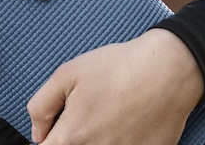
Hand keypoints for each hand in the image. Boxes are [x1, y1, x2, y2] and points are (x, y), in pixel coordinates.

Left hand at [27, 29, 203, 144]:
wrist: (167, 69)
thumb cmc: (119, 67)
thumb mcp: (66, 73)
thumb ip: (41, 107)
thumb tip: (37, 133)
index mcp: (72, 136)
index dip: (49, 140)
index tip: (55, 132)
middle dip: (72, 140)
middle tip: (84, 121)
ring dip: (95, 142)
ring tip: (106, 121)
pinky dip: (122, 142)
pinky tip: (125, 127)